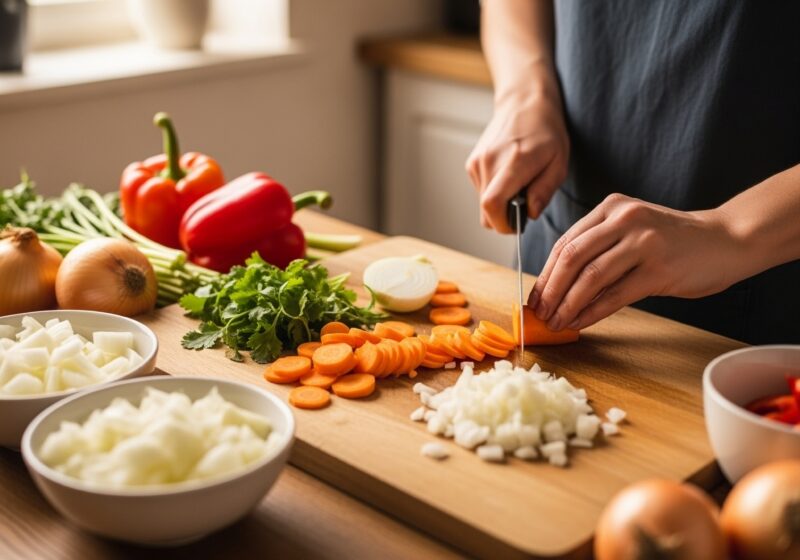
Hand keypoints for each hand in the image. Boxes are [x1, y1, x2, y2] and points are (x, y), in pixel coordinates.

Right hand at [466, 86, 568, 232]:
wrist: (524, 103)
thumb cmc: (546, 132)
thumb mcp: (559, 163)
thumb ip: (544, 191)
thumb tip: (529, 214)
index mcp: (513, 162)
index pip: (493, 205)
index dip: (502, 224)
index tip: (517, 225)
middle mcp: (489, 162)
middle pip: (486, 210)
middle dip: (504, 217)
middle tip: (524, 203)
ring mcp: (477, 162)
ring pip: (483, 203)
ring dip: (500, 203)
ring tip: (518, 184)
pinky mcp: (472, 163)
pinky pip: (481, 191)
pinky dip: (495, 191)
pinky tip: (508, 175)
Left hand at [528, 194, 740, 330]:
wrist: (726, 239)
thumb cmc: (672, 240)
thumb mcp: (631, 230)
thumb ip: (599, 248)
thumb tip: (558, 286)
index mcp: (611, 207)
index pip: (566, 243)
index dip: (545, 274)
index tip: (534, 298)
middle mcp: (624, 219)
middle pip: (572, 258)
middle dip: (551, 291)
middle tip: (540, 314)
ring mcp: (643, 242)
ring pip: (590, 278)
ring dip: (568, 305)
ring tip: (557, 322)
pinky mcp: (659, 269)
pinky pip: (615, 295)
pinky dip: (592, 312)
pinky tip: (580, 323)